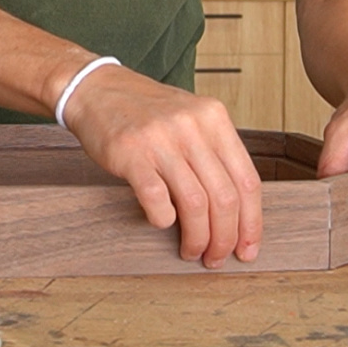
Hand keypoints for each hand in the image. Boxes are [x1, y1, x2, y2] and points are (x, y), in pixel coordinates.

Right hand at [62, 64, 262, 268]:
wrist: (96, 89)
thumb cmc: (144, 110)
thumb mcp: (190, 117)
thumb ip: (214, 152)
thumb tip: (237, 210)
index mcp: (213, 117)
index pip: (247, 180)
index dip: (251, 222)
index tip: (248, 247)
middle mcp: (191, 126)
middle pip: (224, 197)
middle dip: (225, 238)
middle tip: (217, 257)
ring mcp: (160, 139)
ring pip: (195, 204)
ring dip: (197, 238)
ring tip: (192, 250)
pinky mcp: (130, 154)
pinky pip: (157, 200)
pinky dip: (163, 219)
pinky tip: (161, 222)